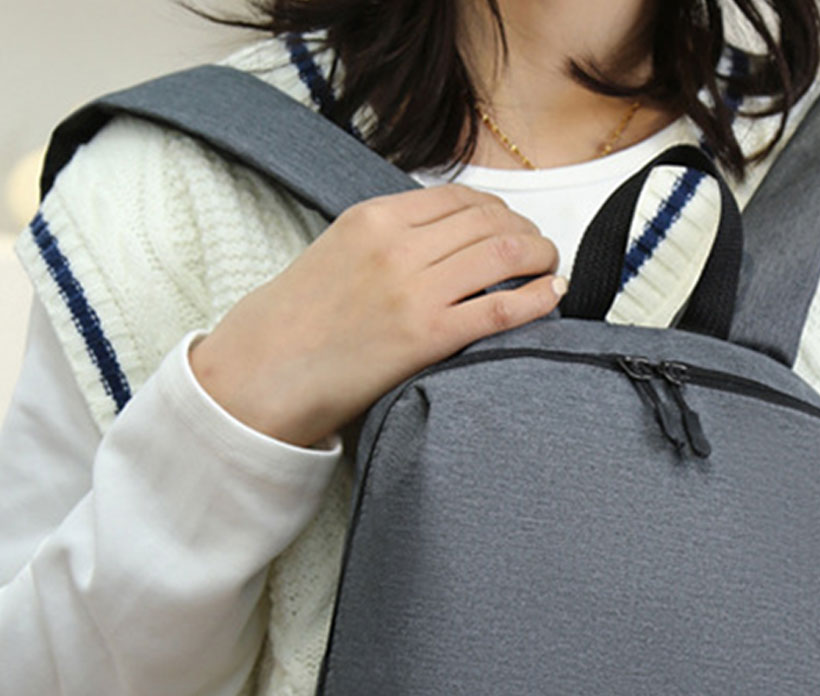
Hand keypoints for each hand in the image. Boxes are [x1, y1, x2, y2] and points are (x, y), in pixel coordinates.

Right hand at [189, 184, 564, 447]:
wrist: (267, 372)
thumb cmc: (300, 321)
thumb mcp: (338, 252)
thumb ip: (389, 239)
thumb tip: (442, 238)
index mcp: (375, 217)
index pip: (459, 199)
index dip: (498, 211)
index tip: (512, 226)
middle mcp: (399, 246)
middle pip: (489, 222)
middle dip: (525, 232)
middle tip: (540, 250)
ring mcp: (415, 290)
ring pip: (503, 255)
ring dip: (539, 257)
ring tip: (549, 269)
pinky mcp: (428, 336)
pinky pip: (501, 307)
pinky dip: (537, 297)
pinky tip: (552, 295)